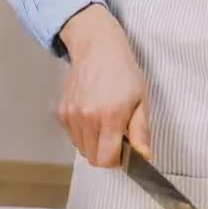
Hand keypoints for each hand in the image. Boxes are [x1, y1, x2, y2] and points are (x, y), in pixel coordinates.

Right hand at [56, 4, 152, 167]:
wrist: (97, 48)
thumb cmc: (122, 71)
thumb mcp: (141, 98)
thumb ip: (141, 131)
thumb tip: (144, 156)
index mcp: (111, 115)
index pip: (106, 159)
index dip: (117, 160)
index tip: (123, 151)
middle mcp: (88, 117)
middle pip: (92, 157)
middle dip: (105, 153)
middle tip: (116, 137)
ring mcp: (73, 115)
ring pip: (81, 148)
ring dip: (93, 143)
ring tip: (104, 123)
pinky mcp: (62, 112)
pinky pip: (72, 136)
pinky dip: (83, 133)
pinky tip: (93, 116)